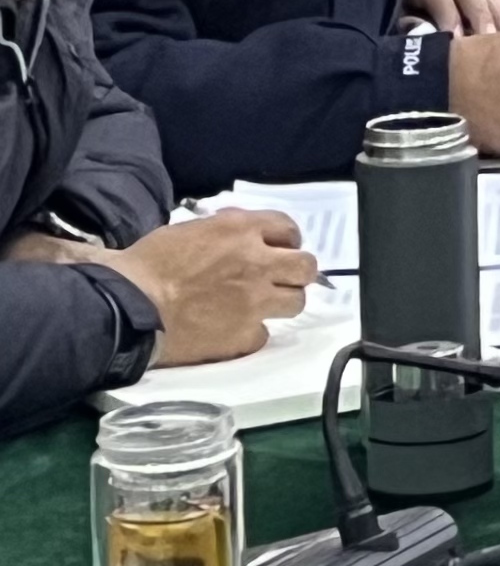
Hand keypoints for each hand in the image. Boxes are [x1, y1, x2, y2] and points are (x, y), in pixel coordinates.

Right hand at [101, 212, 319, 365]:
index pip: (289, 229)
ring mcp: (255, 302)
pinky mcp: (244, 336)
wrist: (126, 308)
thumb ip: (224, 230)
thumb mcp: (189, 230)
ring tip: (259, 307)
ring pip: (296, 302)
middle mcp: (258, 263)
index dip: (286, 240)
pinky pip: (263, 335)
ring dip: (281, 303)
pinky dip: (250, 334)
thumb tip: (239, 232)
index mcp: (242, 231)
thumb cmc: (147, 265)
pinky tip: (231, 331)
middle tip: (279, 279)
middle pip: (306, 267)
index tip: (278, 249)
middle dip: (296, 272)